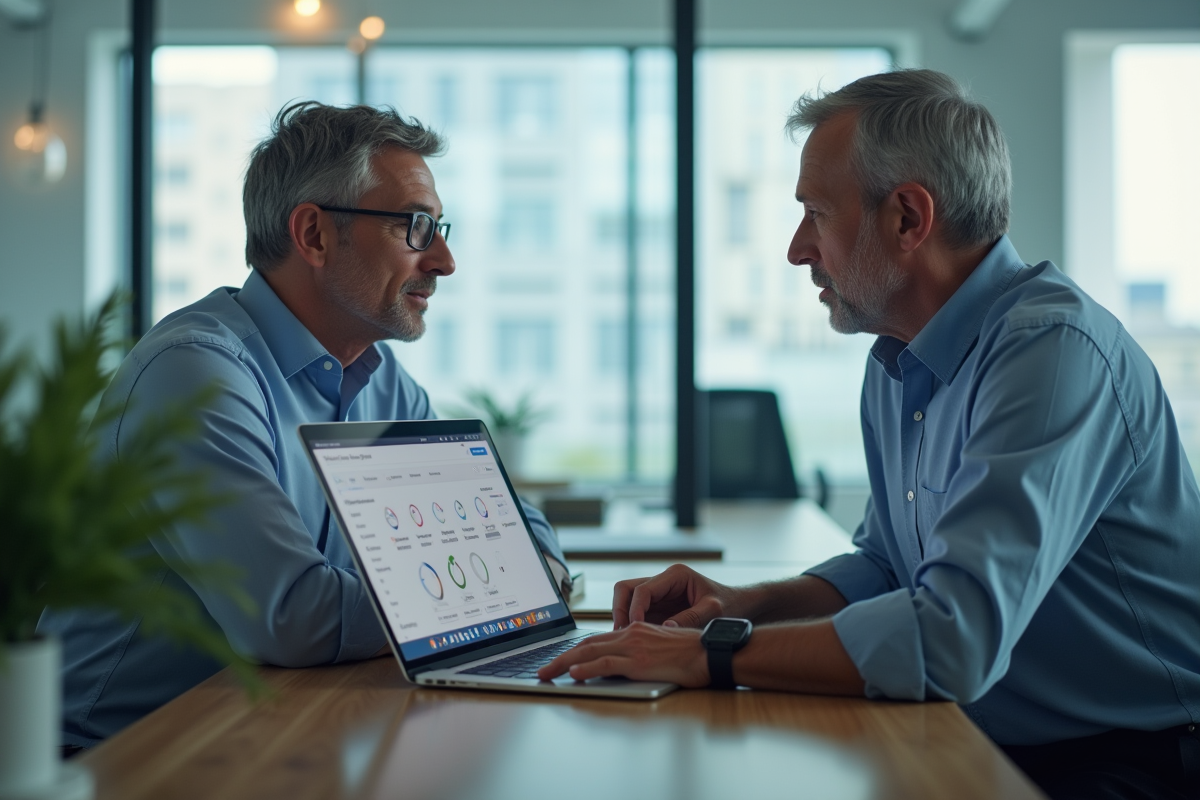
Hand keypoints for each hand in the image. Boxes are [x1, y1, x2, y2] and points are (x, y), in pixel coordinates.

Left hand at [536, 623, 708, 686]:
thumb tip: (621, 669)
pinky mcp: (638, 660)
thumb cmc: (693, 655)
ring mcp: (633, 646)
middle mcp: (630, 634)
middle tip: (542, 671)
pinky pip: (605, 663)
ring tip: (545, 675)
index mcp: (634, 631)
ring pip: (588, 652)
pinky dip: (586, 667)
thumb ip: (640, 656)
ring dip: (563, 664)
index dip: (574, 651)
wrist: (711, 653)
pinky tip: (572, 673)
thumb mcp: (661, 651)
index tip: (558, 661)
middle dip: (560, 658)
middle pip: (586, 645)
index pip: (596, 640)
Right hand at [613, 564, 746, 629]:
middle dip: (620, 610)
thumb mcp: (714, 612)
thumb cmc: (731, 606)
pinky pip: (636, 613)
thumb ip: (690, 618)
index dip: (634, 609)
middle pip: (626, 589)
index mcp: (675, 575)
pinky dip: (631, 625)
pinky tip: (634, 641)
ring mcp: (659, 594)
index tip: (635, 629)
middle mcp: (663, 581)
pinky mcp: (658, 607)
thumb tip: (665, 628)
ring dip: (623, 617)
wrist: (741, 607)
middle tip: (621, 633)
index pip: (643, 589)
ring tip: (624, 639)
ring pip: (627, 599)